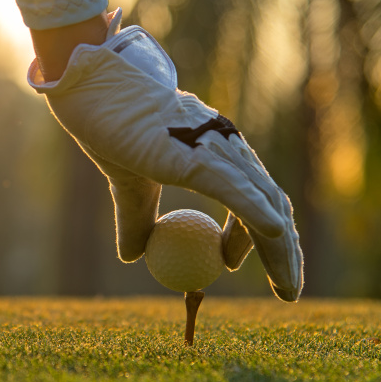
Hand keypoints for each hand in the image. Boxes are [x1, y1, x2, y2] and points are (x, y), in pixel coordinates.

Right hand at [28, 10, 302, 300]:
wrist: (92, 88)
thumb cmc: (110, 126)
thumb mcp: (128, 183)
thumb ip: (136, 218)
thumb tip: (132, 256)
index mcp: (215, 151)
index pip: (254, 197)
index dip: (254, 238)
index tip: (229, 264)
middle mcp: (227, 147)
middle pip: (272, 205)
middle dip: (285, 253)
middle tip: (287, 292)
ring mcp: (217, 149)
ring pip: (264, 205)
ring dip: (280, 250)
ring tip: (287, 290)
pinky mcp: (199, 155)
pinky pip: (236, 191)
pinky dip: (257, 215)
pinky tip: (274, 235)